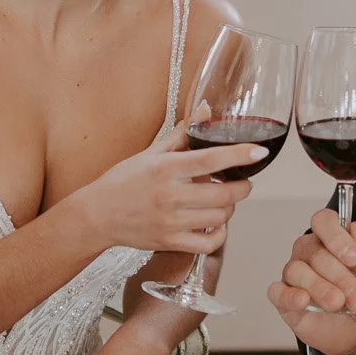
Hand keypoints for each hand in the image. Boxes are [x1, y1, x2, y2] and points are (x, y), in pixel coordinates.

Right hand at [66, 119, 261, 253]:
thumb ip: (183, 133)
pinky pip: (208, 244)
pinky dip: (219, 235)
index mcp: (166, 169)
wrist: (97, 215)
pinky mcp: (170, 242)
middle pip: (224, 194)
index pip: (211, 160)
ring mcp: (171, 222)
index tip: (258, 152)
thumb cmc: (123, 181)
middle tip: (241, 180)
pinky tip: (215, 224)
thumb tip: (206, 110)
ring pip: (219, 218)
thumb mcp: (151, 152)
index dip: (239, 155)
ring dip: (229, 208)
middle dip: (241, 186)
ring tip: (223, 200)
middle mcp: (170, 196)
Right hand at [267, 209, 355, 354]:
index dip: (336, 236)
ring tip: (337, 304)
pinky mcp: (284, 299)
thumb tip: (355, 231)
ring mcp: (294, 275)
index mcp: (330, 240)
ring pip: (296, 270)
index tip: (354, 258)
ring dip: (319, 288)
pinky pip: (277, 292)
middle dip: (340, 276)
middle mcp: (309, 253)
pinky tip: (303, 301)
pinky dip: (289, 295)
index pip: (324, 221)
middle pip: (315, 252)